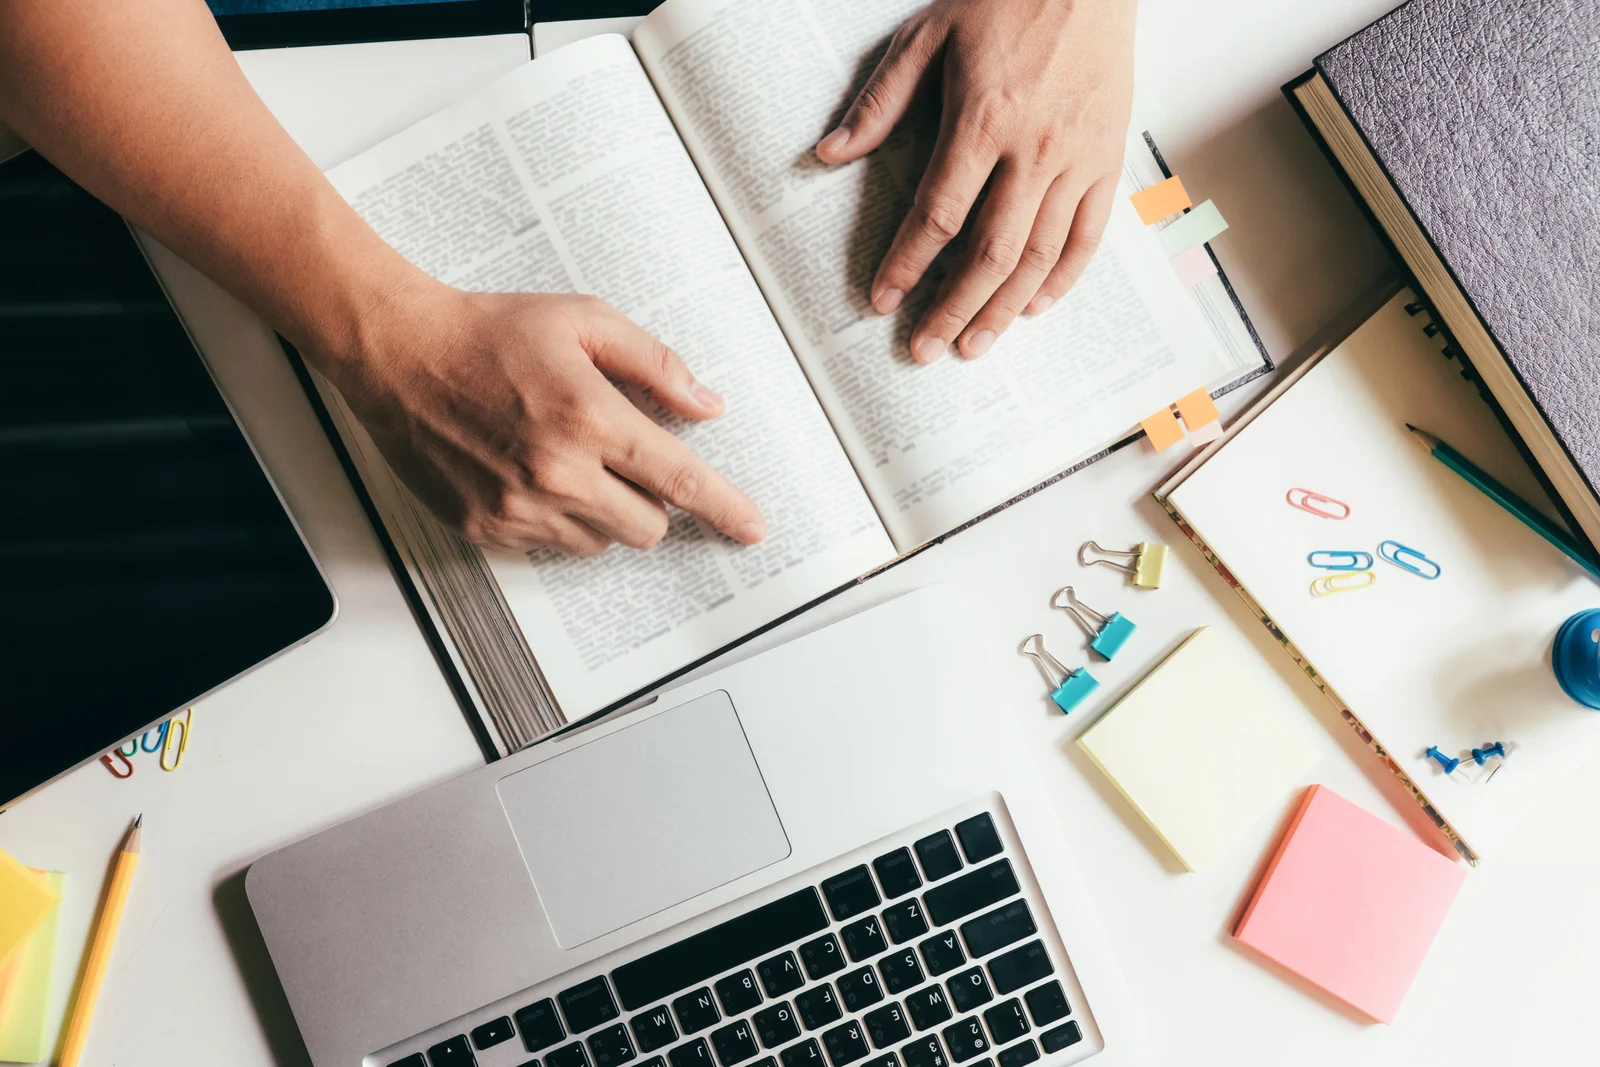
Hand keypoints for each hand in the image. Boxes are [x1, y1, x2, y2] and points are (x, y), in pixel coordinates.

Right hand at [319, 281, 766, 556]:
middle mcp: (556, 472)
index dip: (725, 508)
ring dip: (603, 512)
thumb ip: (655, 365)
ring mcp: (517, 507)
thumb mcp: (585, 321)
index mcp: (589, 418)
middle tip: (623, 460)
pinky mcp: (484, 528)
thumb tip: (706, 406)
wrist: (398, 353)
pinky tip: (529, 473)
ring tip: (566, 459)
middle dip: (652, 501)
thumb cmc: (488, 332)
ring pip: (600, 543)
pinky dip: (557, 520)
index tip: (752, 528)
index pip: (680, 480)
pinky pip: (550, 547)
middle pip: (647, 527)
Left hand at [816, 0, 1135, 362]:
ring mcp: (1078, 159)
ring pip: (1039, 256)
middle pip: (990, 253)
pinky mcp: (1109, 158)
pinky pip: (1088, 235)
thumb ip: (881, 101)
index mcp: (983, 120)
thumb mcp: (929, 35)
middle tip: (924, 348)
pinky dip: (1062, 278)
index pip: (938, 214)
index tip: (882, 300)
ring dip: (1003, 309)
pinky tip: (1035, 307)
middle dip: (952, 308)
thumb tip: (830, 153)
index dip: (907, 264)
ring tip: (973, 344)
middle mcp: (1034, 149)